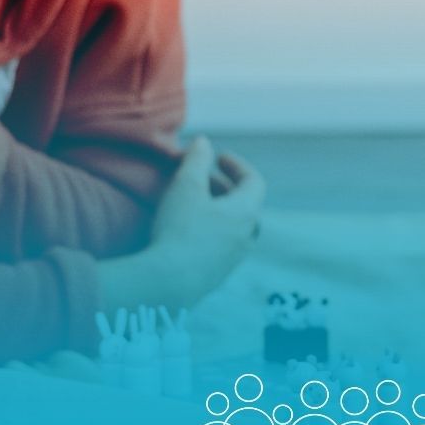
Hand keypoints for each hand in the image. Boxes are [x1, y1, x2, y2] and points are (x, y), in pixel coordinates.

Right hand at [94, 137, 264, 314]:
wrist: (169, 283)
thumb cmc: (180, 229)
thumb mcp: (186, 186)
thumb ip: (196, 160)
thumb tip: (203, 141)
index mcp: (246, 212)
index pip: (254, 181)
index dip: (238, 165)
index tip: (219, 157)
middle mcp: (247, 236)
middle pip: (245, 205)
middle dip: (225, 187)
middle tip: (203, 178)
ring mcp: (233, 259)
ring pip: (234, 227)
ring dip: (218, 210)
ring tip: (194, 203)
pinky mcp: (217, 276)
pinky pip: (221, 246)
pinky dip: (211, 231)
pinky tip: (187, 232)